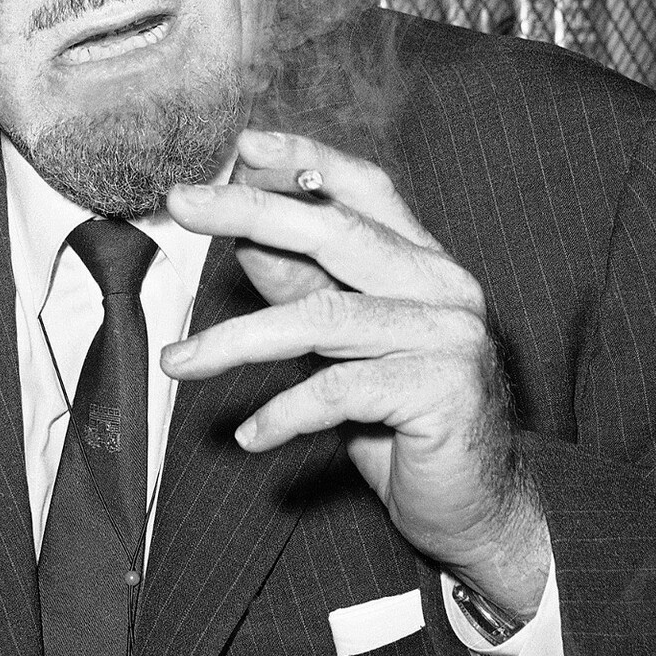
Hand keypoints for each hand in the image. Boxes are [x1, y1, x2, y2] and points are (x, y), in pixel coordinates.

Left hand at [162, 126, 548, 620]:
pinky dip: (282, 414)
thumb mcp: (342, 350)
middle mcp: (444, 286)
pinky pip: (337, 390)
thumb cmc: (402, 425)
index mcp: (425, 263)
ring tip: (177, 363)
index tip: (243, 144)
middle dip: (249, 210)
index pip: (365, 188)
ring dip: (235, 341)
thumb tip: (240, 237)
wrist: (477, 511)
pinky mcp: (441, 391)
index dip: (306, 158)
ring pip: (320, 317)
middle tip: (181, 203)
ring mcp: (449, 336)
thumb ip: (303, 287)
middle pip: (334, 229)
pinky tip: (249, 436)